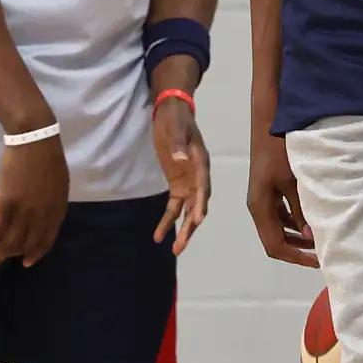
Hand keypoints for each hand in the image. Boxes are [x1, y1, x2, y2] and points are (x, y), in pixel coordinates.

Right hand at [0, 135, 68, 269]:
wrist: (34, 139)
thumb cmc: (47, 158)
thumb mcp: (59, 184)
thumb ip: (52, 204)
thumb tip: (43, 219)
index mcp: (57, 209)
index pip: (47, 239)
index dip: (36, 252)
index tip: (26, 262)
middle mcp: (43, 214)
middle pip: (26, 243)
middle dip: (12, 257)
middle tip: (0, 265)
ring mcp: (25, 209)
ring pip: (10, 240)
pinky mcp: (8, 202)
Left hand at [152, 98, 210, 255]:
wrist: (171, 113)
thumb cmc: (175, 119)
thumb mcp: (175, 128)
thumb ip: (177, 143)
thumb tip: (179, 158)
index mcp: (201, 162)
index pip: (203, 186)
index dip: (201, 202)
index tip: (199, 219)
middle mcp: (198, 176)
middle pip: (197, 205)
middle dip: (191, 226)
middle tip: (181, 246)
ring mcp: (188, 182)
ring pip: (188, 211)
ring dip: (182, 229)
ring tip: (174, 249)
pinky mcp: (177, 185)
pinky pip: (175, 207)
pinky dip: (168, 220)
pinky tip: (159, 236)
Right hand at [247, 133, 318, 267]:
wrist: (269, 123)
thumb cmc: (279, 150)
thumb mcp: (292, 182)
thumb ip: (299, 209)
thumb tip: (310, 236)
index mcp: (259, 207)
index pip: (274, 245)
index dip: (295, 257)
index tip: (317, 261)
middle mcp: (258, 206)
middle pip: (275, 240)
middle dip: (297, 250)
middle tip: (322, 254)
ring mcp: (263, 198)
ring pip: (278, 228)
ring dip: (297, 236)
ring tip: (320, 240)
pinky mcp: (269, 189)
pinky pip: (281, 214)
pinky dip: (295, 222)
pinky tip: (311, 220)